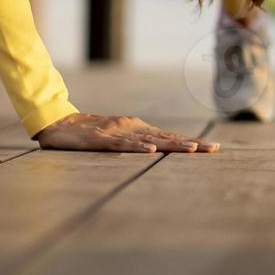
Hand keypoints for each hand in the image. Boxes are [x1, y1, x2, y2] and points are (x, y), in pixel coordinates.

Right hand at [33, 113, 219, 152]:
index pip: (170, 136)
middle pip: (167, 137)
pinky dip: (138, 147)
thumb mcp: (118, 139)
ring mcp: (118, 133)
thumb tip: (159, 149)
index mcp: (138, 129)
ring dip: (172, 144)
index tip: (214, 147)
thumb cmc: (90, 134)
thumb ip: (136, 143)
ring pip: (150, 139)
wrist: (60, 125)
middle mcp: (133, 128)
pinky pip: (122, 145)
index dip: (191, 142)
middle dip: (191, 144)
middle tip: (214, 148)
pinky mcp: (102, 140)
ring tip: (192, 149)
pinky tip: (151, 150)